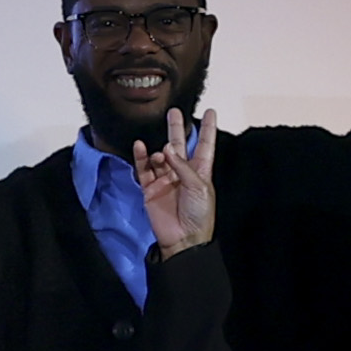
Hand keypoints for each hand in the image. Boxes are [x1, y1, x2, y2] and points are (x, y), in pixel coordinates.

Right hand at [133, 114, 219, 252]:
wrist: (183, 239)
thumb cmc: (199, 215)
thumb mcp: (199, 187)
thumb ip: (182, 166)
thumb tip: (166, 149)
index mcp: (200, 171)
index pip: (205, 145)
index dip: (207, 129)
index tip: (210, 112)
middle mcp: (182, 173)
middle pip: (179, 145)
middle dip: (176, 129)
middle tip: (173, 112)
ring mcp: (165, 179)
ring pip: (160, 157)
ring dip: (160, 151)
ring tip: (161, 153)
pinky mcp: (150, 188)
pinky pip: (144, 169)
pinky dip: (141, 158)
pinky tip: (140, 147)